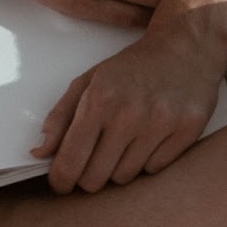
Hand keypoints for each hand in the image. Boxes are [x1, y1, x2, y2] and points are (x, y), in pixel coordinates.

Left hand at [32, 20, 225, 192]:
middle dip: (88, 174)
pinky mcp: (187, 132)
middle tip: (93, 157)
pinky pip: (154, 170)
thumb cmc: (132, 66)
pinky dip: (147, 159)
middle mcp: (130, 113)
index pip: (71, 160)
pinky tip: (150, 135)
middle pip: (95, 178)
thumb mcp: (90, 80)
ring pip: (124, 177)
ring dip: (118, 166)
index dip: (61, 179)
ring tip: (124, 140)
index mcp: (100, 98)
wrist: (185, 45)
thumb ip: (61, 116)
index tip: (61, 181)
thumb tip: (39, 151)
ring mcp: (160, 124)